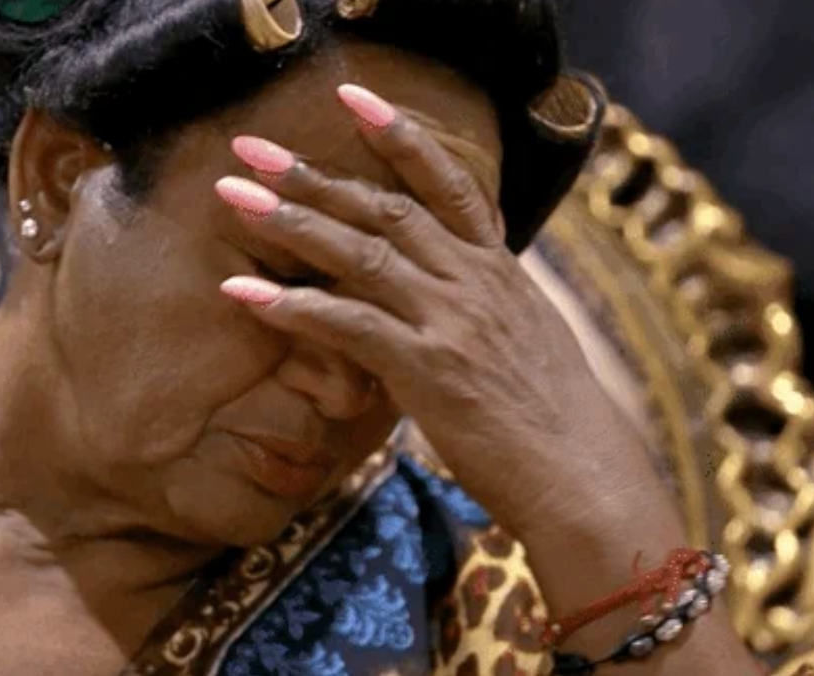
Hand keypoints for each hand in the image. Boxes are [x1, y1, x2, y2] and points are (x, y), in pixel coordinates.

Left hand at [216, 84, 657, 537]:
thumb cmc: (554, 413)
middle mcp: (474, 281)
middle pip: (386, 208)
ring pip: (362, 253)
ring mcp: (452, 320)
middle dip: (314, 173)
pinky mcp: (429, 368)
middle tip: (251, 145)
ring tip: (233, 197)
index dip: (400, 136)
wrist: (580, 471)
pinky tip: (243, 294)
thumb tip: (466, 278)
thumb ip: (491, 296)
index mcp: (498, 268)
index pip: (448, 183)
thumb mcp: (530, 335)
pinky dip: (294, 307)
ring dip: (291, 222)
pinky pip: (350, 325)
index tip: (353, 99)